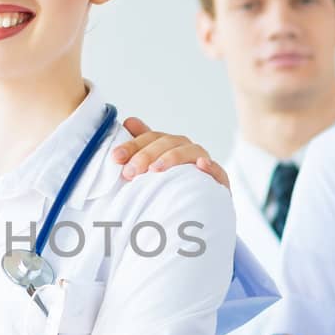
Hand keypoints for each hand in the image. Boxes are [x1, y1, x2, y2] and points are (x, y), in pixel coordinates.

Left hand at [112, 117, 229, 187]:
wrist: (195, 214)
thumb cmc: (168, 188)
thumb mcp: (150, 168)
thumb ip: (140, 146)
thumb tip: (128, 121)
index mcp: (169, 145)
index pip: (150, 138)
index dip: (132, 145)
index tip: (116, 157)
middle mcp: (186, 150)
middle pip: (167, 143)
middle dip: (146, 155)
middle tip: (129, 172)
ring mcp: (204, 163)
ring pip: (190, 152)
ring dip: (172, 158)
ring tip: (155, 171)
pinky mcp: (219, 181)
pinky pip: (218, 171)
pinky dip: (211, 166)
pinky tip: (202, 165)